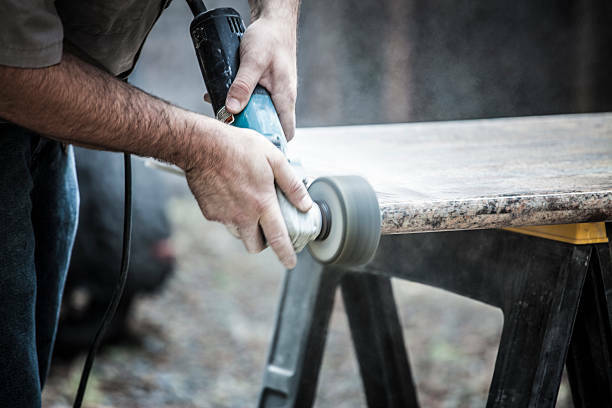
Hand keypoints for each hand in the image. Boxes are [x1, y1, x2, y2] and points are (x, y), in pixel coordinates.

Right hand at [184, 121, 311, 268]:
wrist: (202, 146)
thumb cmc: (239, 147)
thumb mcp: (274, 159)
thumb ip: (292, 184)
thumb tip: (306, 204)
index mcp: (262, 204)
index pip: (277, 238)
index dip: (286, 254)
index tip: (290, 263)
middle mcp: (243, 216)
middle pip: (255, 245)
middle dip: (263, 241)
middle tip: (266, 226)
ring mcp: (224, 216)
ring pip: (239, 234)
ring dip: (246, 227)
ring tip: (248, 204)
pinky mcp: (210, 213)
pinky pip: (224, 221)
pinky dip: (230, 214)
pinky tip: (231, 195)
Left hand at [224, 15, 297, 140]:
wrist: (273, 22)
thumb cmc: (270, 38)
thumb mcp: (253, 61)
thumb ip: (242, 85)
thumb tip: (231, 108)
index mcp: (285, 97)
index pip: (286, 131)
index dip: (274, 143)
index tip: (256, 147)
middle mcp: (282, 98)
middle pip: (269, 125)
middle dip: (251, 129)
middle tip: (232, 129)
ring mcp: (274, 93)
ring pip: (259, 113)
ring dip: (242, 114)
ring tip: (223, 113)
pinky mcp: (266, 87)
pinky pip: (253, 100)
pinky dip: (239, 101)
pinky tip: (223, 97)